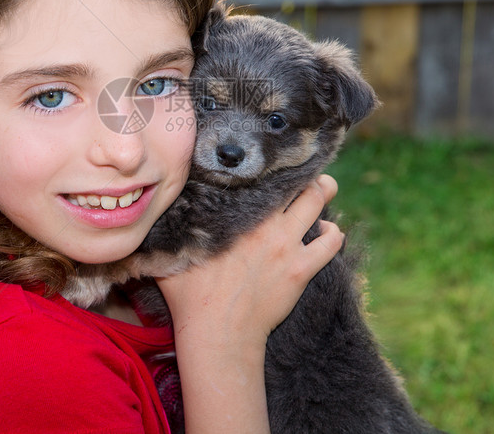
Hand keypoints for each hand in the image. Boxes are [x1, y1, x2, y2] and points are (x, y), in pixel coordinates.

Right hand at [157, 174, 341, 349]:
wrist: (217, 333)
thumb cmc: (189, 295)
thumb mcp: (172, 250)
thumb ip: (170, 225)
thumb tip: (160, 205)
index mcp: (236, 213)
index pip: (261, 174)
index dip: (271, 164)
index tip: (272, 161)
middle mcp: (264, 222)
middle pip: (294, 179)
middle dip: (303, 172)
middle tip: (304, 173)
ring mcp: (286, 244)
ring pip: (317, 201)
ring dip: (323, 192)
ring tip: (323, 190)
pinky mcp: (302, 269)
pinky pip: (331, 242)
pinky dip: (333, 233)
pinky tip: (326, 233)